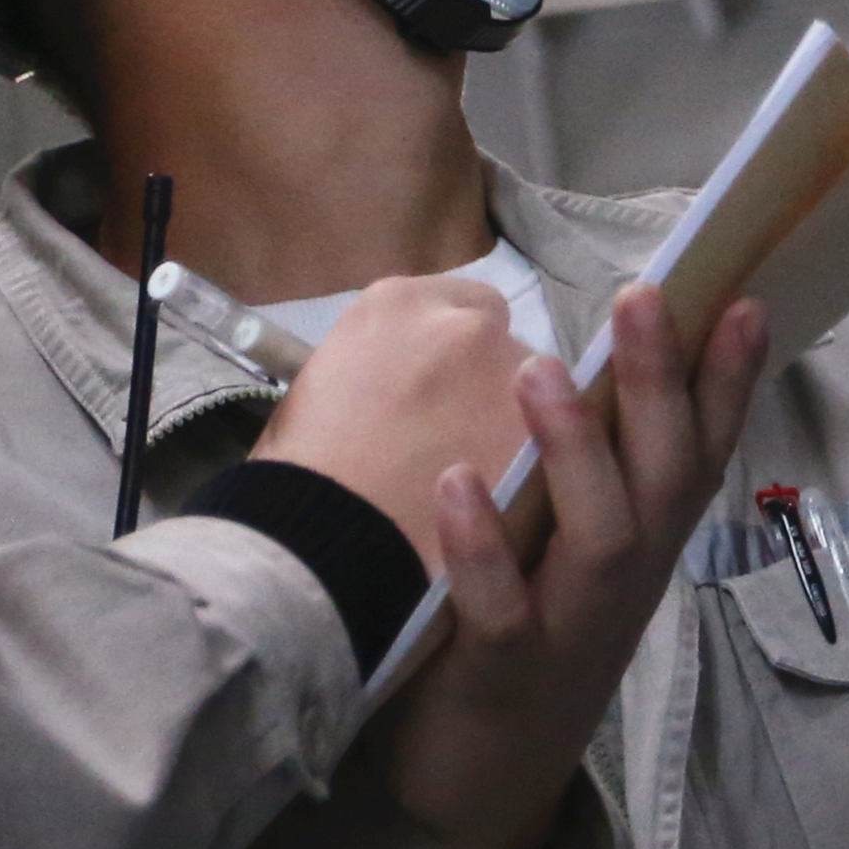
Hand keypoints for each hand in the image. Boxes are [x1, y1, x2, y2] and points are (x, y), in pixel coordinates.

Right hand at [258, 274, 528, 577]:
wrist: (324, 544)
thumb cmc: (298, 474)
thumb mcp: (320, 389)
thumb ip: (377, 366)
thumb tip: (402, 386)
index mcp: (396, 304)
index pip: (458, 306)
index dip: (453, 354)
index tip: (441, 393)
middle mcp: (462, 325)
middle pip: (500, 344)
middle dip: (486, 383)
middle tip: (458, 439)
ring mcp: (509, 378)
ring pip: (539, 394)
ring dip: (517, 423)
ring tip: (483, 478)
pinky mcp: (540, 440)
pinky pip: (550, 448)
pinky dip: (533, 469)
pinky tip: (503, 506)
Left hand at [380, 287, 769, 848]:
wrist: (477, 792)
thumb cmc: (518, 641)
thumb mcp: (566, 555)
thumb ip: (580, 477)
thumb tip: (571, 362)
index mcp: (644, 547)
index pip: (700, 452)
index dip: (728, 382)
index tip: (744, 300)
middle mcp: (627, 584)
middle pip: (664, 478)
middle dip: (660, 386)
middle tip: (644, 296)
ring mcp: (573, 631)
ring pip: (603, 538)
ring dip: (578, 451)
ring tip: (539, 370)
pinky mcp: (505, 676)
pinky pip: (504, 613)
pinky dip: (484, 549)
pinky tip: (456, 483)